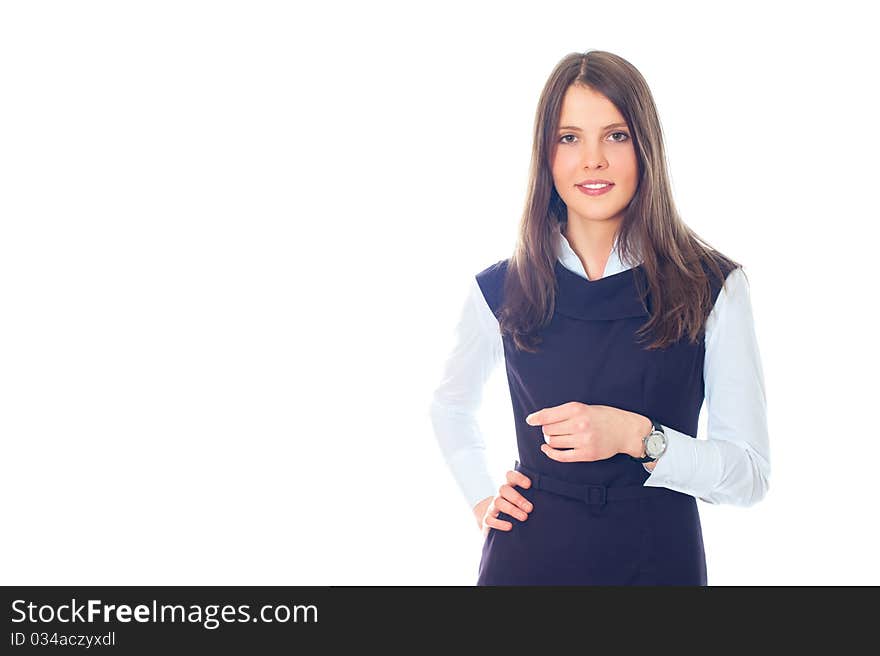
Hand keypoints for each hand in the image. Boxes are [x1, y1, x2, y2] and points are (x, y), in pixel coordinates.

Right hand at [472, 469, 533, 536]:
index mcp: (510, 486)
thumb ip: (536, 494)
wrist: (500, 522)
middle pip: (503, 489)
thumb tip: (557, 491)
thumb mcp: (526, 499)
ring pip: (498, 502)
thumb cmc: (520, 509)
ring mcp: (492, 506)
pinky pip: (489, 519)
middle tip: (530, 508)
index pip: (509, 475)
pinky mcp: (487, 519)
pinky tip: (510, 527)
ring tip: (524, 517)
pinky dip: (499, 523)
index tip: (529, 485)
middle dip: (517, 498)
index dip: (518, 478)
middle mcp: (500, 494)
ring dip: (511, 509)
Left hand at [526, 401, 650, 462]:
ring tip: (557, 437)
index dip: (535, 418)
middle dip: (547, 430)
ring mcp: (583, 440)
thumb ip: (564, 412)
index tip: (530, 420)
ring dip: (550, 441)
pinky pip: (561, 456)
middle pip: (548, 430)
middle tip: (553, 429)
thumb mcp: (584, 407)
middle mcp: (580, 424)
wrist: (626, 430)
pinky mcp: (586, 454)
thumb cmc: (603, 416)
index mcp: (577, 409)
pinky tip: (547, 449)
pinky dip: (550, 453)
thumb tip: (539, 418)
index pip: (548, 415)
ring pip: (553, 442)